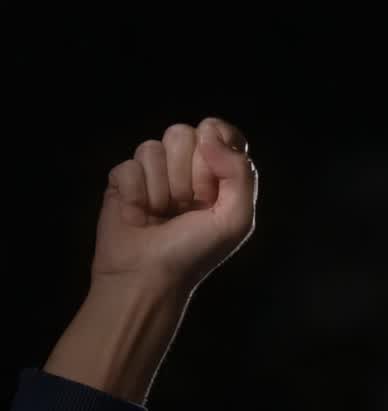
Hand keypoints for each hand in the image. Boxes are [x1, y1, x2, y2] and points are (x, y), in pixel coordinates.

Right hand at [92, 117, 257, 293]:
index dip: (214, 149)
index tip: (212, 185)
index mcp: (218, 174)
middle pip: (182, 133)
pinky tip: (138, 214)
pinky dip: (135, 195)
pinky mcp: (123, 180)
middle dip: (185, 174)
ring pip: (153, 148)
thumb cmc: (195, 252)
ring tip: (161, 213)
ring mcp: (153, 173)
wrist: (148, 277)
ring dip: (160, 188)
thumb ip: (240, 172)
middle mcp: (186, 168)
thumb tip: (209, 132)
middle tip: (186, 207)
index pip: (219, 131)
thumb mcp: (236, 219)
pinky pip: (128, 166)